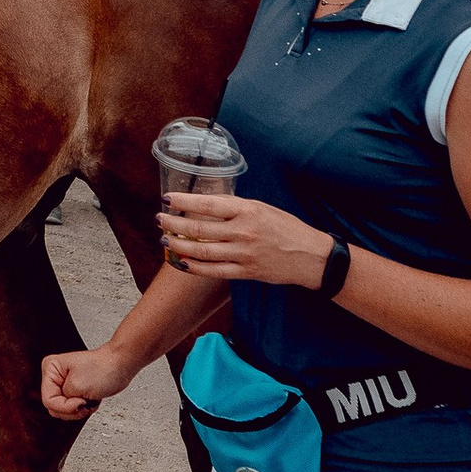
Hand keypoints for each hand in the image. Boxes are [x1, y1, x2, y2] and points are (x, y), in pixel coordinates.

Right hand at [40, 343, 135, 422]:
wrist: (119, 366)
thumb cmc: (102, 369)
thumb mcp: (77, 386)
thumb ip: (64, 401)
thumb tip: (63, 410)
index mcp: (51, 368)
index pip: (48, 400)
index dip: (65, 406)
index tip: (80, 400)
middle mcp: (55, 376)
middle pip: (54, 407)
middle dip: (72, 409)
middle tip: (84, 402)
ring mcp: (64, 384)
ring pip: (63, 411)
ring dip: (79, 411)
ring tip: (89, 401)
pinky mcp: (74, 392)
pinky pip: (73, 410)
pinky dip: (84, 410)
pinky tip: (91, 401)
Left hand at [158, 192, 334, 286]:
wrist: (311, 257)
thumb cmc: (286, 228)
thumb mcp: (261, 208)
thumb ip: (234, 208)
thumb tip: (205, 205)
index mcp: (247, 210)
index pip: (207, 203)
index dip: (183, 201)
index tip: (167, 199)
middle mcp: (243, 231)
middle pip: (199, 229)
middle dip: (174, 224)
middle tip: (159, 220)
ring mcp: (243, 254)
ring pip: (202, 251)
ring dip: (179, 245)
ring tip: (165, 239)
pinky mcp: (245, 272)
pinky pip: (214, 271)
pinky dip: (194, 267)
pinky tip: (181, 262)